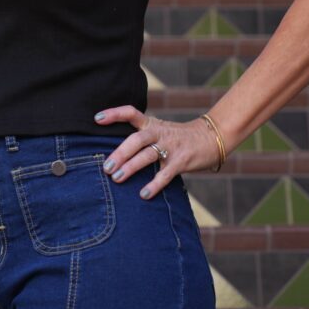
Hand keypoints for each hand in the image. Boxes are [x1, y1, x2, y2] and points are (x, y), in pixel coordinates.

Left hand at [94, 105, 221, 198]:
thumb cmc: (179, 137)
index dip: (114, 114)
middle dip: (120, 153)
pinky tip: (144, 194)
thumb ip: (141, 137)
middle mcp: (159, 133)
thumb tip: (114, 154)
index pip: (131, 113)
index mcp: (152, 124)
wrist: (211, 137)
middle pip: (136, 139)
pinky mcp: (182, 161)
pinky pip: (166, 174)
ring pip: (148, 155)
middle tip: (106, 167)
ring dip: (131, 167)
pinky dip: (154, 184)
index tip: (96, 119)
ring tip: (117, 178)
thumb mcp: (160, 130)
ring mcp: (171, 146)